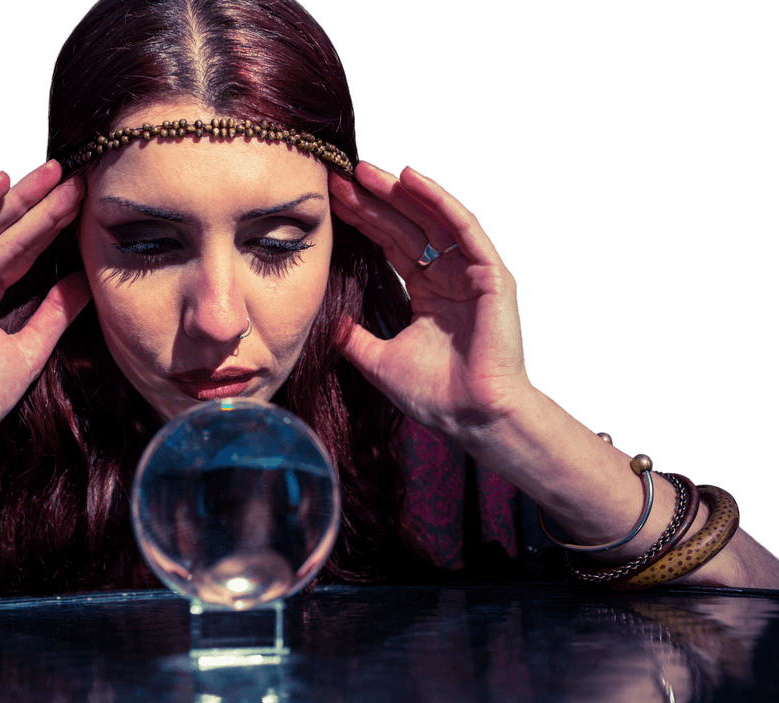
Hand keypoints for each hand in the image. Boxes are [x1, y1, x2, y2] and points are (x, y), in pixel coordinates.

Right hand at [0, 160, 88, 463]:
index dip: (53, 225)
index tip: (86, 201)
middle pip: (8, 233)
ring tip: (49, 172)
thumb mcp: (32, 348)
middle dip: (41, 204)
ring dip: (16, 200)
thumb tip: (88, 280)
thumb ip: (56, 312)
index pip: (25, 250)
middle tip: (75, 175)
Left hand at [329, 161, 530, 437]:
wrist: (471, 415)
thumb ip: (353, 339)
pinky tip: (412, 179)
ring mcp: (470, 273)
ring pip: (432, 220)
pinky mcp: (490, 274)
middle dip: (374, 201)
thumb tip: (328, 325)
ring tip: (367, 172)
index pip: (390, 245)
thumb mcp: (378, 361)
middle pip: (406, 227)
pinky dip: (438, 201)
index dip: (363, 221)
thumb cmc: (434, 395)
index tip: (333, 199)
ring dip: (400, 193)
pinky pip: (462, 229)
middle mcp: (448, 277)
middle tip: (341, 176)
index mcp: (425, 293)